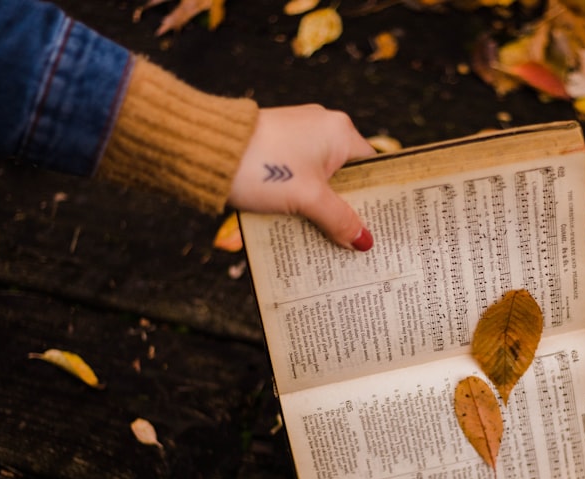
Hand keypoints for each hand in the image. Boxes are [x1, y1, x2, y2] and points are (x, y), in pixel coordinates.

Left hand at [228, 104, 375, 250]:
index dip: (376, 199)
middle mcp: (322, 128)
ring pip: (320, 182)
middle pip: (346, 178)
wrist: (204, 150)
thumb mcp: (307, 199)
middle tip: (355, 243)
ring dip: (321, 210)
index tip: (380, 227)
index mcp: (340, 132)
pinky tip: (298, 227)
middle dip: (347, 210)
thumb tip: (364, 241)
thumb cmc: (262, 167)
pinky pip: (298, 179)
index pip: (372, 169)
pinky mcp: (274, 147)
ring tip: (327, 243)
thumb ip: (339, 220)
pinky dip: (300, 201)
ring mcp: (296, 137)